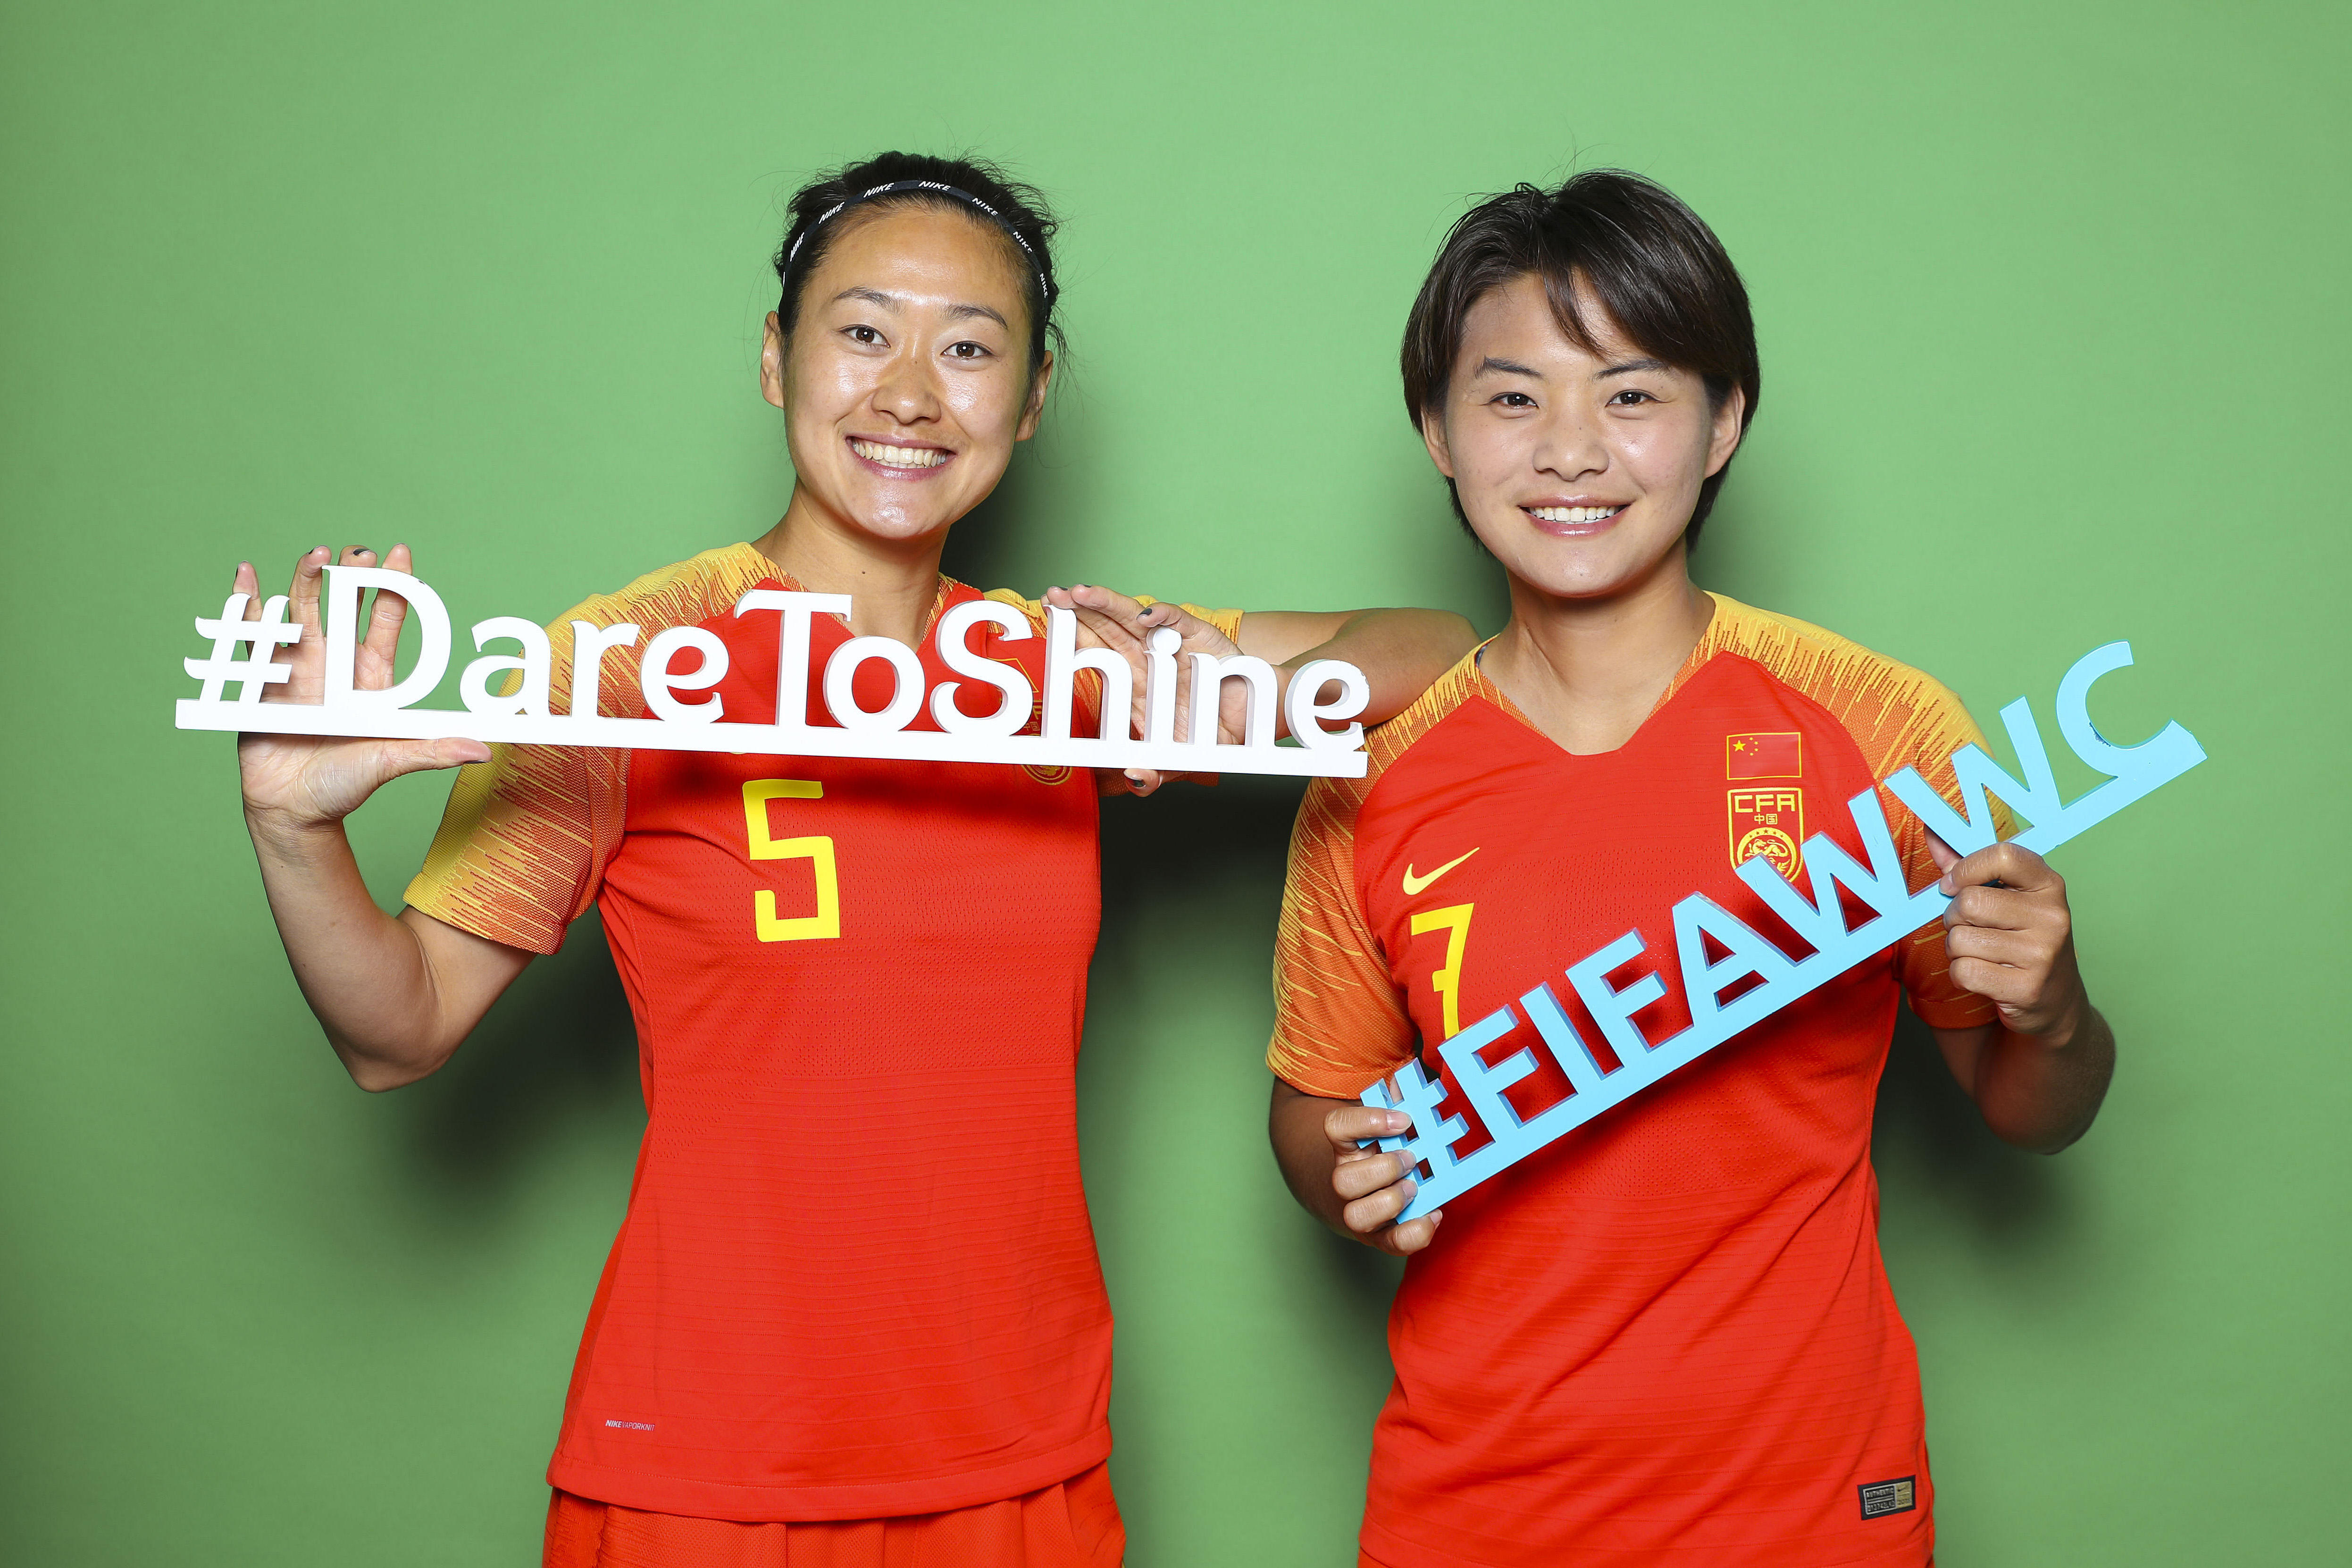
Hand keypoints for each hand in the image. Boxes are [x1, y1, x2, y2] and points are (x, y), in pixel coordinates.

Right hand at [235, 544, 489, 841]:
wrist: (293, 811)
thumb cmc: (344, 787)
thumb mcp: (390, 763)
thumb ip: (431, 751)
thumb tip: (482, 750)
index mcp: (371, 678)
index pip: (385, 620)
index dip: (394, 589)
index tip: (401, 553)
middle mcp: (335, 666)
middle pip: (344, 608)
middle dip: (351, 577)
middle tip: (358, 550)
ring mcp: (297, 669)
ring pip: (301, 613)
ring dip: (305, 582)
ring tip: (314, 554)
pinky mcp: (261, 681)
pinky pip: (251, 638)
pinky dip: (245, 607)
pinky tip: (245, 575)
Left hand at [1040, 584, 1247, 794]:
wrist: (1251, 718)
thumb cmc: (1210, 731)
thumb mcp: (1177, 761)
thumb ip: (1154, 775)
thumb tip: (1134, 779)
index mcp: (1134, 679)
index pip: (1096, 650)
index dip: (1072, 635)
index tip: (1048, 621)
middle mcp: (1146, 657)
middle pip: (1106, 627)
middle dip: (1078, 610)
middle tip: (1052, 597)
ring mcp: (1171, 644)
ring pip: (1132, 618)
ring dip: (1108, 604)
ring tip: (1081, 594)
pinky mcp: (1199, 636)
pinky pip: (1177, 621)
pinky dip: (1162, 616)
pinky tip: (1145, 616)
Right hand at [1325, 1104, 1442, 1255]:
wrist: (1366, 1195)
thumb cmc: (1382, 1153)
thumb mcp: (1386, 1126)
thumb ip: (1396, 1101)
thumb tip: (1407, 1074)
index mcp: (1346, 1148)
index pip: (1337, 1127)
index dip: (1367, 1122)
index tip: (1403, 1120)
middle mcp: (1346, 1183)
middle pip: (1343, 1181)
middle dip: (1383, 1169)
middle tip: (1411, 1158)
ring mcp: (1359, 1212)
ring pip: (1357, 1216)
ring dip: (1391, 1201)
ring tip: (1414, 1187)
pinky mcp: (1379, 1237)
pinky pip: (1391, 1244)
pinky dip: (1415, 1233)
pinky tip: (1433, 1213)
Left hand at [1927, 835, 2085, 1043]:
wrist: (2056, 998)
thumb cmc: (2021, 937)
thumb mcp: (2006, 897)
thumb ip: (1968, 866)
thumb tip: (1931, 833)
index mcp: (2048, 885)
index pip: (2003, 855)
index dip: (1965, 869)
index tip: (1952, 885)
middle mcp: (2052, 916)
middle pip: (1969, 903)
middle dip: (1954, 917)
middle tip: (1970, 928)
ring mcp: (2042, 954)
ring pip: (1959, 940)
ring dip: (1956, 949)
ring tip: (1981, 953)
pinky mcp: (2027, 988)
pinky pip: (1963, 971)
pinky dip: (1961, 974)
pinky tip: (1984, 974)